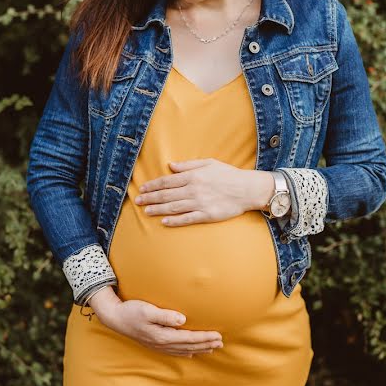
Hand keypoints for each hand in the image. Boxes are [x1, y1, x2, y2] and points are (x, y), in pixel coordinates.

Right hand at [88, 287, 222, 357]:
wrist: (114, 317)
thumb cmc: (130, 311)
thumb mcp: (147, 310)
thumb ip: (165, 315)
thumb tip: (182, 320)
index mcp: (162, 336)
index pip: (189, 338)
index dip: (204, 338)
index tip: (218, 335)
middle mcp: (161, 343)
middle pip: (189, 346)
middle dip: (206, 344)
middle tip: (221, 342)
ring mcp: (157, 345)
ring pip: (183, 350)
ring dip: (199, 349)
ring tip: (212, 348)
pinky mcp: (154, 343)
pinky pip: (174, 351)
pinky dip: (186, 352)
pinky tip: (191, 353)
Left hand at [134, 158, 273, 226]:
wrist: (247, 189)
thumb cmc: (228, 174)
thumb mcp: (208, 163)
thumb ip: (188, 165)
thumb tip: (170, 166)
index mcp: (193, 176)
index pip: (167, 181)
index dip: (153, 185)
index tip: (142, 188)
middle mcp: (194, 190)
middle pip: (167, 195)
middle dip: (150, 198)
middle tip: (138, 201)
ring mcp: (200, 203)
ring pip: (173, 207)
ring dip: (158, 209)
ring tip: (146, 211)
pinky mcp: (207, 215)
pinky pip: (187, 219)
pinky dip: (175, 221)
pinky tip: (164, 222)